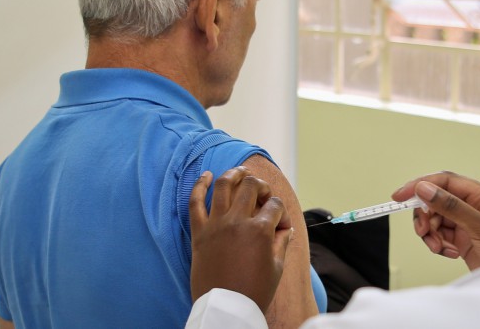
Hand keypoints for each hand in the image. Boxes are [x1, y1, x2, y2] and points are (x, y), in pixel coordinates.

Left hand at [189, 167, 292, 312]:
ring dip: (235, 174)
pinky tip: (206, 175)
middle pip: (252, 187)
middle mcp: (237, 222)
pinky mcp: (199, 232)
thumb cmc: (253, 292)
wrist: (225, 309)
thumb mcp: (276, 268)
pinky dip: (200, 185)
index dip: (283, 213)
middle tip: (264, 197)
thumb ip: (281, 242)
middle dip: (263, 188)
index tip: (282, 227)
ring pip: (224, 185)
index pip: (275, 206)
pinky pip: (195, 202)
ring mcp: (216, 225)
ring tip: (241, 171)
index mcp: (260, 230)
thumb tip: (284, 228)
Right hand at [391, 171, 479, 270]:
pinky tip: (450, 252)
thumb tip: (425, 189)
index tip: (401, 195)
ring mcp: (466, 221)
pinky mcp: (461, 238)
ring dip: (431, 233)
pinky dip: (438, 243)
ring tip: (439, 247)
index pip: (445, 181)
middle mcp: (473, 205)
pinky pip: (438, 234)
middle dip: (426, 216)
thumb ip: (452, 207)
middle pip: (436, 200)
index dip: (421, 185)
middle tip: (423, 230)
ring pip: (435, 219)